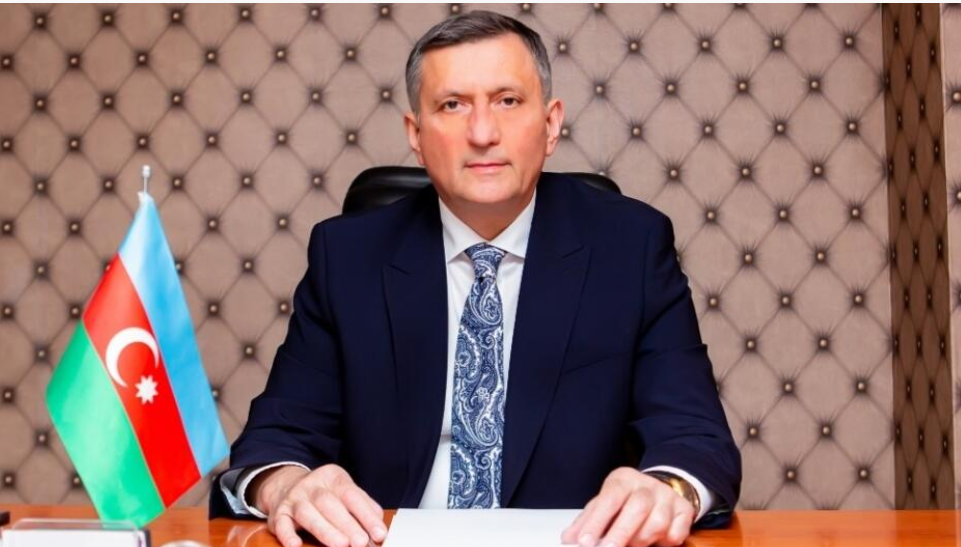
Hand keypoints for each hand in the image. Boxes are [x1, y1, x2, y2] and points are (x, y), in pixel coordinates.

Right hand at [252, 463, 386, 546]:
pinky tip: (296, 545)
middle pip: (330, 504)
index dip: (366, 515)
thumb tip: (379, 526)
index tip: (379, 533)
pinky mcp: (278, 513)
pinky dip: (287, 535)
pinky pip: (281, 523)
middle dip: (347, 525)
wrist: (286, 484)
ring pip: (307, 513)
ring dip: (325, 530)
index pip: (352, 495)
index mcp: (333, 477)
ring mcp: (294, 498)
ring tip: (341, 546)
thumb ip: (363, 506)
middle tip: (361, 542)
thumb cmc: (324, 493)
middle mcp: (312, 485)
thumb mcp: (344, 491)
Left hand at [561, 467, 694, 546]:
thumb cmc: (626, 500)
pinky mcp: (684, 511)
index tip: (585, 541)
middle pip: (637, 507)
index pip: (609, 498)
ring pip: (658, 522)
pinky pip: (676, 532)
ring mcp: (668, 497)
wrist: (660, 489)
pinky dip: (664, 542)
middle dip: (621, 534)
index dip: (597, 521)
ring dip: (641, 541)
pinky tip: (654, 543)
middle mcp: (647, 485)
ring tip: (630, 546)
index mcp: (623, 479)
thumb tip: (569, 539)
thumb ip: (587, 521)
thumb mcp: (604, 503)